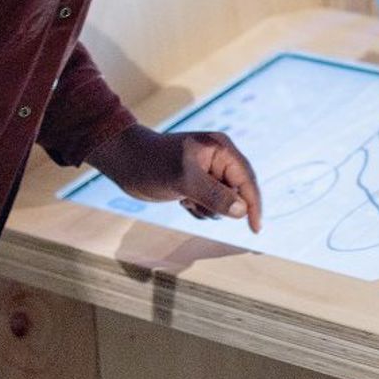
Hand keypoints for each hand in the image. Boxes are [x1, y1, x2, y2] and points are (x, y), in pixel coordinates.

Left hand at [89, 124, 264, 233]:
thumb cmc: (151, 164)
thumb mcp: (183, 180)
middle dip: (219, 205)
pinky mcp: (197, 183)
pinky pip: (210, 204)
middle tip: (194, 203)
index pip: (246, 180)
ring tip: (186, 201)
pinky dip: (198, 209)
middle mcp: (219, 159)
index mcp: (222, 149)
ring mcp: (208, 171)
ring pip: (223, 202)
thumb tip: (241, 212)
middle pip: (237, 193)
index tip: (255, 229)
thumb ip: (214, 195)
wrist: (123, 160)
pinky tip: (182, 202)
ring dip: (206, 209)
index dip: (253, 205)